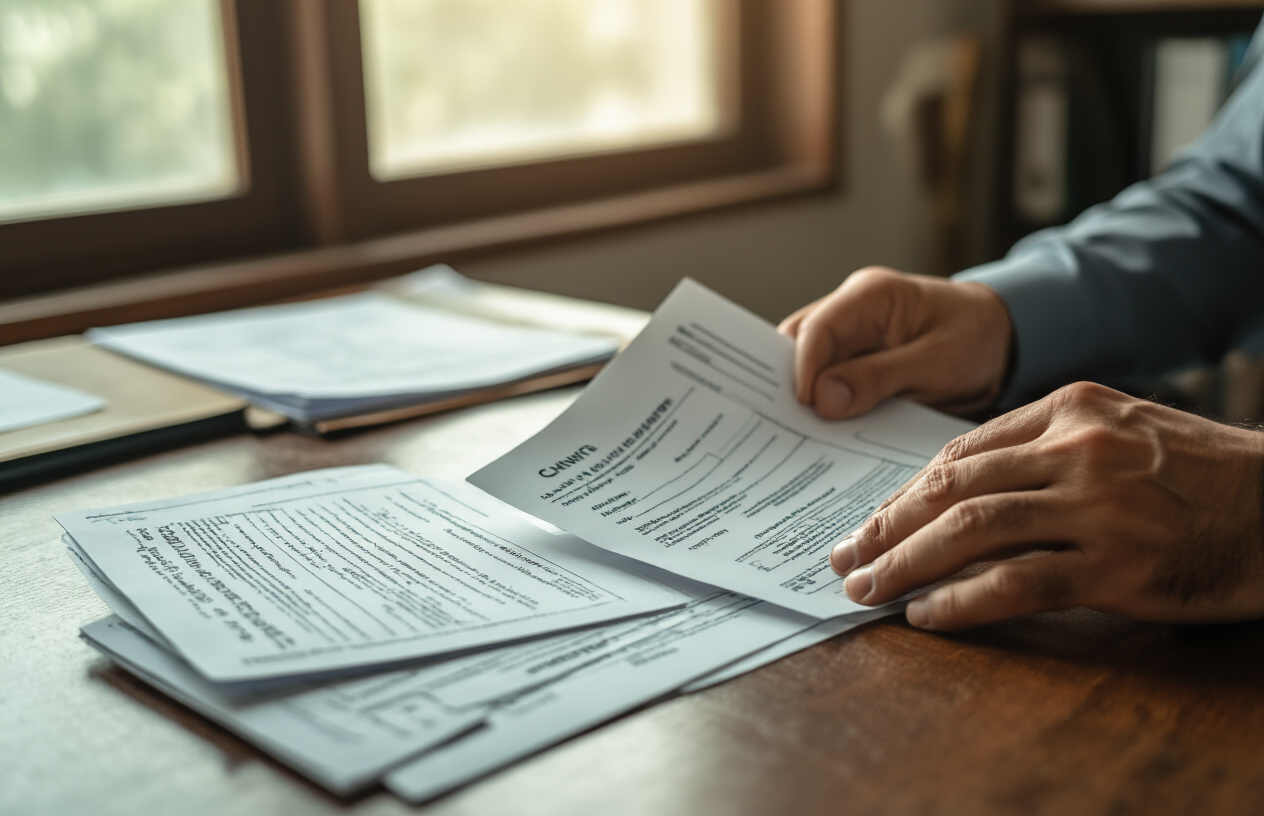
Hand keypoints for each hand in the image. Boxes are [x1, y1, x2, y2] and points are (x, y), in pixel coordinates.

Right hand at [779, 267, 1012, 419]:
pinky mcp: (858, 360)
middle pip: (800, 344)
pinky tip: (827, 432)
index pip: (817, 328)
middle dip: (793, 382)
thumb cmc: (978, 340)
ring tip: (805, 434)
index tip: (803, 405)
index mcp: (870, 295)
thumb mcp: (937, 363)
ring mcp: (852, 335)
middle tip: (790, 425)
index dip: (803, 368)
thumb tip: (822, 399)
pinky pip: (830, 381)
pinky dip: (827, 405)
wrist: (1005, 342)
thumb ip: (879, 378)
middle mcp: (852, 310)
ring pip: (810, 365)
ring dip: (809, 397)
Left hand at [831, 382, 1263, 629]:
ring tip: (867, 589)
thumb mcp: (1123, 430)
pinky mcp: (1120, 567)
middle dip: (886, 526)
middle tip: (844, 556)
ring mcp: (1098, 508)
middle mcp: (1077, 450)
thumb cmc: (1201, 473)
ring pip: (972, 531)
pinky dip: (963, 601)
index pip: (960, 451)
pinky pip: (1019, 584)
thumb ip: (1046, 447)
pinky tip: (927, 615)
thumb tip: (959, 488)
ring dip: (906, 563)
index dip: (904, 491)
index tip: (870, 520)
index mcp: (1069, 409)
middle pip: (952, 487)